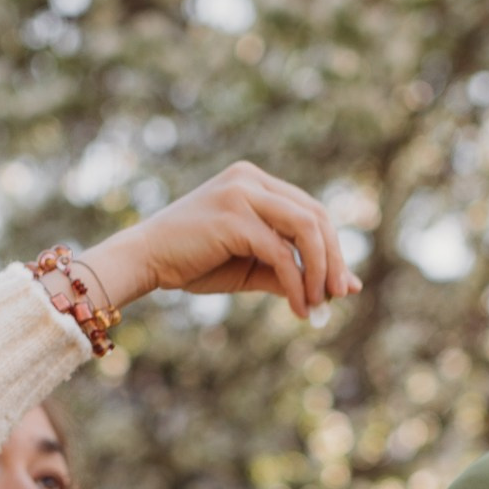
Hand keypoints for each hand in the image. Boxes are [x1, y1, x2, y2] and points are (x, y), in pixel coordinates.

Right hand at [73, 164, 359, 321]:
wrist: (143, 260)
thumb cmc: (193, 263)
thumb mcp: (251, 266)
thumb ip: (292, 270)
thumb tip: (344, 288)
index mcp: (254, 181)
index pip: (310, 209)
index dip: (332, 247)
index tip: (341, 285)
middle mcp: (251, 179)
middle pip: (316, 215)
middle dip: (333, 259)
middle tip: (339, 295)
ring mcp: (242, 193)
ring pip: (306, 229)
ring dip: (320, 270)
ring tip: (321, 304)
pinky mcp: (234, 217)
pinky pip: (280, 252)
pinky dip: (295, 283)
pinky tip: (298, 308)